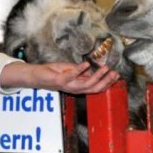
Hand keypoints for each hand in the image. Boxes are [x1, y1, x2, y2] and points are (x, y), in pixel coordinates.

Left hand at [1, 59, 119, 94]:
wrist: (36, 76)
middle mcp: (74, 89)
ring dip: (96, 76)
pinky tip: (87, 64)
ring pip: (85, 85)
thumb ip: (81, 72)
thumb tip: (92, 70)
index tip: (116, 75)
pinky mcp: (59, 81)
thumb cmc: (53, 72)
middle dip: (106, 82)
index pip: (96, 87)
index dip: (107, 83)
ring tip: (105, 68)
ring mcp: (67, 86)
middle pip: (94, 88)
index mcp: (78, 87)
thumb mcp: (70, 71)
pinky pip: (71, 76)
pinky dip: (79, 70)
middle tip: (115, 73)